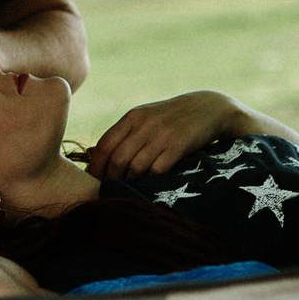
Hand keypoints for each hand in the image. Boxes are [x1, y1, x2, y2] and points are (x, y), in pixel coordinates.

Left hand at [79, 92, 239, 178]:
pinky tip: (150, 185)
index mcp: (133, 117)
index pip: (105, 144)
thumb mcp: (144, 118)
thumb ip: (121, 135)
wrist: (208, 109)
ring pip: (135, 167)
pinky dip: (151, 180)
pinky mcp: (179, 146)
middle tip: (111, 190)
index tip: (94, 180)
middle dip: (111, 178)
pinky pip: (157, 170)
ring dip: (130, 182)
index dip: (96, 166)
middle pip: (117, 158)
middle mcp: (145, 125)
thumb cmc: (170, 118)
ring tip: (129, 189)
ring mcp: (162, 135)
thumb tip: (90, 154)